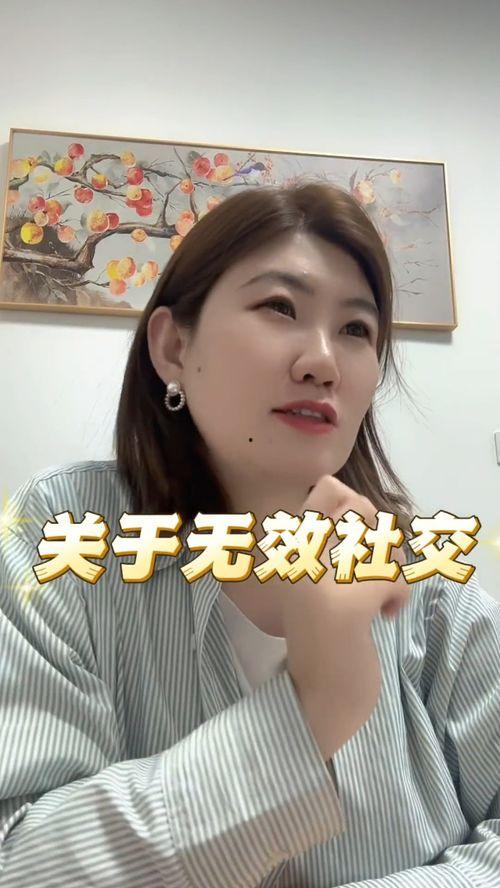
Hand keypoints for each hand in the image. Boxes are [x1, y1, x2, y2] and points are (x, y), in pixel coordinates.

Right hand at [283, 475, 409, 759]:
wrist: (319, 693)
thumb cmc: (326, 631)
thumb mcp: (322, 575)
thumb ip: (334, 539)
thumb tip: (362, 503)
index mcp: (290, 546)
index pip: (328, 488)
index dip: (355, 507)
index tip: (354, 544)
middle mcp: (297, 557)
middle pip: (362, 508)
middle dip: (381, 540)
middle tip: (371, 573)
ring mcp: (318, 581)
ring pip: (382, 542)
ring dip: (392, 570)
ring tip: (378, 596)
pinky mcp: (343, 609)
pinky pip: (392, 577)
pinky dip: (398, 597)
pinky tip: (384, 616)